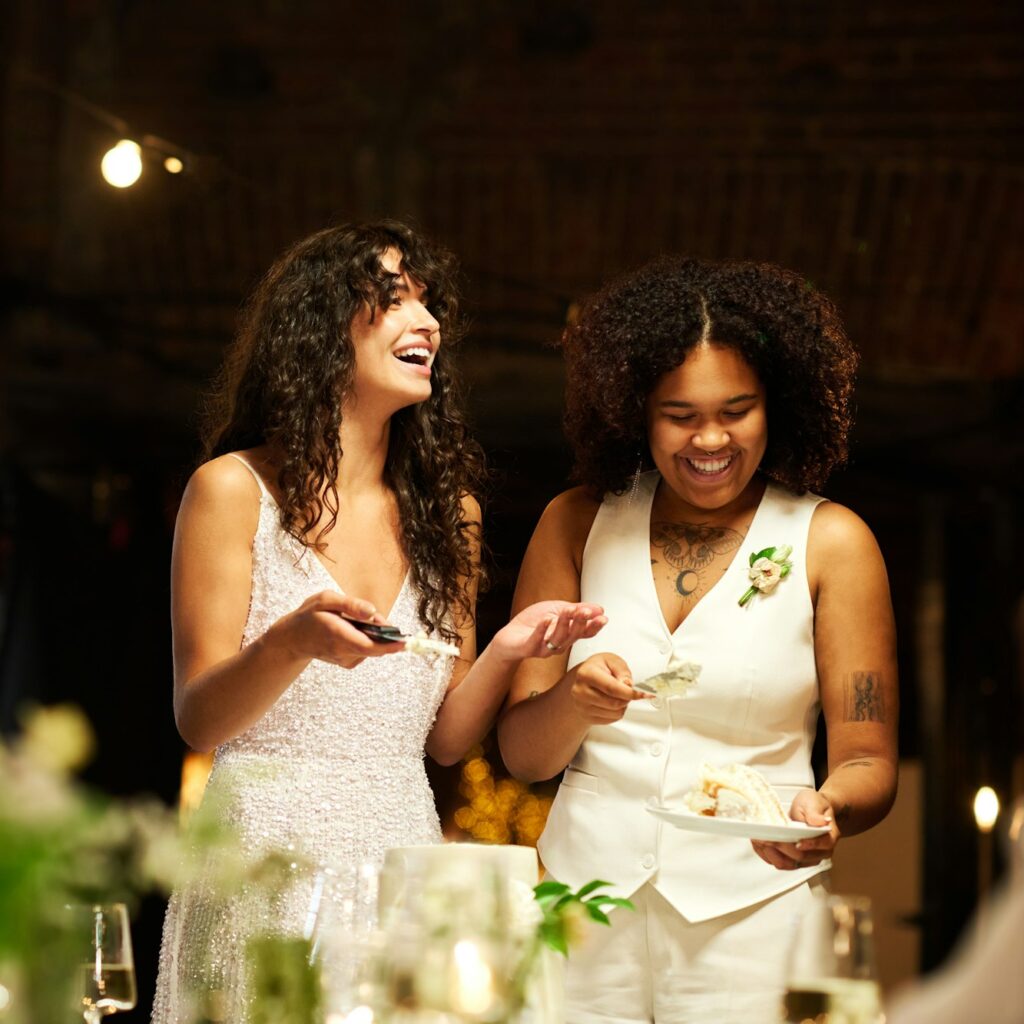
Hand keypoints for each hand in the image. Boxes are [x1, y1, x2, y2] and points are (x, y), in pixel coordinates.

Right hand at [269, 590, 405, 668]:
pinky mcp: (348, 663)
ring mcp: (345, 660)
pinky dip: (367, 640)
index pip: (368, 645)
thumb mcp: (325, 599)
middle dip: (385, 634)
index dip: (389, 644)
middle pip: (375, 648)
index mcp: (337, 633)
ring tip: (355, 621)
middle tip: (376, 618)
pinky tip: (353, 631)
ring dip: (374, 635)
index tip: (405, 641)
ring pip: (372, 648)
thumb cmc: (309, 615)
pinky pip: (367, 651)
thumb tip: (372, 612)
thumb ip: (350, 604)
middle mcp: (342, 651)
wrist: (292, 638)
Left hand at [490, 600, 606, 661]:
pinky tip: (546, 619)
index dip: (594, 626)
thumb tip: (598, 609)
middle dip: (580, 623)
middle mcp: (559, 644)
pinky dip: (541, 630)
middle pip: (573, 635)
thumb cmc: (533, 623)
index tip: (603, 618)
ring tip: (567, 611)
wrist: (510, 636)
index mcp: (567, 634)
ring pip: (558, 638)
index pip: (585, 632)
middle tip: (585, 612)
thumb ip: (576, 609)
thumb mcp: (557, 610)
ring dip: (564, 624)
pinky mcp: (529, 648)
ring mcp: (544, 648)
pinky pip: (536, 641)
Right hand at [569, 652, 646, 724]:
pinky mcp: (587, 717)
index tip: (644, 694)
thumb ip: (622, 671)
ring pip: (615, 713)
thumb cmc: (599, 668)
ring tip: (618, 694)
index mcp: (586, 674)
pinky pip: (612, 719)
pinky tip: (611, 701)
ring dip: (623, 705)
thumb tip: (628, 685)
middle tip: (629, 690)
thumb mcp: (611, 660)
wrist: (583, 679)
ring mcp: (582, 706)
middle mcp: (580, 691)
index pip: (611, 688)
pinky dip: (617, 712)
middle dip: (627, 698)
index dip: (630, 692)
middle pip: (615, 703)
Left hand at [751, 788, 837, 870]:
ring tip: (760, 840)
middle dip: (782, 847)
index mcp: (829, 837)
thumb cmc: (813, 806)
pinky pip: (779, 863)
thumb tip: (820, 821)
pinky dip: (767, 855)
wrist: (811, 810)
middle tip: (767, 836)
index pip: (823, 845)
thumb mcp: (814, 802)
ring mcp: (806, 859)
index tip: (797, 841)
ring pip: (788, 864)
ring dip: (772, 853)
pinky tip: (759, 844)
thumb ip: (815, 813)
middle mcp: (819, 852)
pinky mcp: (794, 861)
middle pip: (801, 857)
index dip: (809, 844)